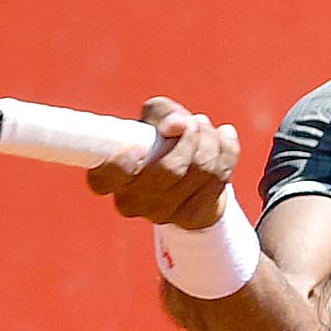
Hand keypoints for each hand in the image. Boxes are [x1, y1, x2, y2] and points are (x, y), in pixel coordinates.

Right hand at [89, 96, 239, 230]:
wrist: (189, 180)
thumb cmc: (161, 142)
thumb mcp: (154, 118)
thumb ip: (160, 113)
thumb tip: (177, 125)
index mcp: (113, 179)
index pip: (103, 179)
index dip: (120, 163)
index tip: (138, 145)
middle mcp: (133, 202)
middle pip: (169, 170)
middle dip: (189, 136)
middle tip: (192, 121)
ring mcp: (164, 214)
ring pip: (201, 169)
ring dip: (209, 139)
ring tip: (205, 126)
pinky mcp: (194, 218)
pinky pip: (220, 177)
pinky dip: (227, 150)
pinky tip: (223, 137)